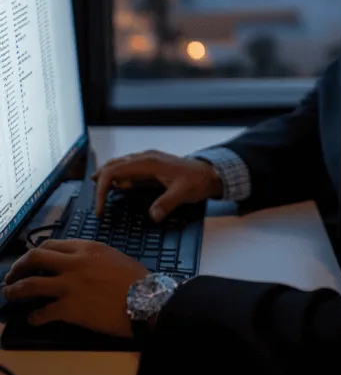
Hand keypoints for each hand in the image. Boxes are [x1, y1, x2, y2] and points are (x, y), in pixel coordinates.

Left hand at [2, 240, 147, 336]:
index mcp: (85, 247)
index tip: (31, 261)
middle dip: (18, 267)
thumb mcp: (111, 255)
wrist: (145, 299)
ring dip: (16, 290)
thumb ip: (90, 256)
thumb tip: (74, 263)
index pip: (51, 245)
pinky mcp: (70, 309)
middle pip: (35, 258)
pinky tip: (33, 319)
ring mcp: (69, 286)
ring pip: (32, 284)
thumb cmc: (134, 277)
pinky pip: (43, 312)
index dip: (36, 253)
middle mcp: (73, 263)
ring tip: (10, 295)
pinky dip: (35, 317)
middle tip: (12, 276)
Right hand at [92, 150, 222, 220]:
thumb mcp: (183, 193)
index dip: (103, 189)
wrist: (209, 172)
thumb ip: (167, 203)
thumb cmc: (197, 180)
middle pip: (112, 166)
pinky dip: (117, 176)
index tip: (101, 208)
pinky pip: (128, 167)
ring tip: (99, 195)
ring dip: (107, 177)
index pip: (114, 171)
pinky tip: (117, 187)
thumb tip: (153, 216)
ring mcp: (147, 160)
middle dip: (100, 183)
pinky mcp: (150, 165)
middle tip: (96, 205)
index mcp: (148, 162)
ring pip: (118, 164)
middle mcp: (144, 158)